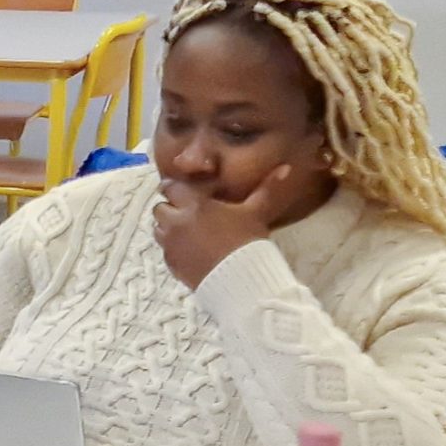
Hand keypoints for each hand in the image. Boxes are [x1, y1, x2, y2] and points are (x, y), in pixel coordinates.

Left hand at [151, 167, 318, 289]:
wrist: (239, 277)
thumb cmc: (247, 239)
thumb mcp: (256, 211)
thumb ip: (267, 188)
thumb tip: (286, 167)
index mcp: (194, 205)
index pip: (170, 187)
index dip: (175, 188)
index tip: (183, 192)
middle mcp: (175, 222)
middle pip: (160, 208)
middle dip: (171, 208)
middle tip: (188, 213)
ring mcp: (170, 244)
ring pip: (158, 229)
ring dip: (168, 228)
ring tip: (188, 232)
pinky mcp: (170, 263)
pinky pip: (164, 250)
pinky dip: (172, 247)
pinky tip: (190, 250)